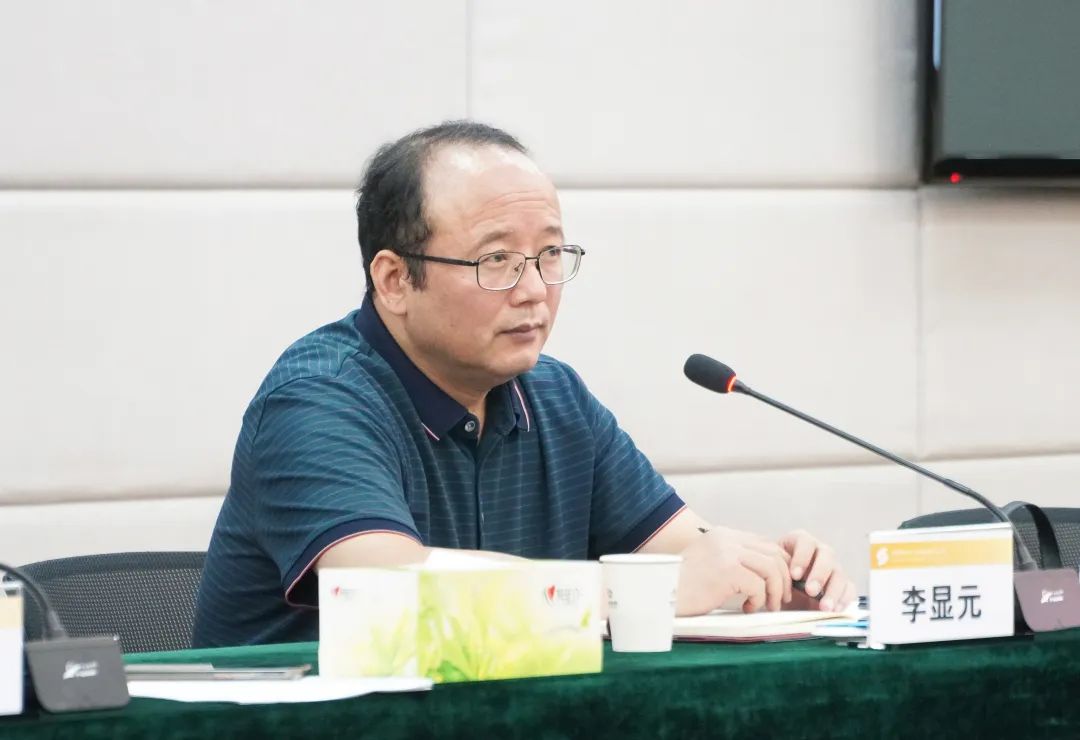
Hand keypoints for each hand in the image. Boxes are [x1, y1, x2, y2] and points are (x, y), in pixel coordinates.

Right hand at [676, 527, 792, 615]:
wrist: (659, 593)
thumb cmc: (683, 586)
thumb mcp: (710, 563)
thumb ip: (734, 560)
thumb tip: (766, 572)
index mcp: (723, 535)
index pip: (764, 543)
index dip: (779, 565)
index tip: (779, 584)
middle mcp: (727, 539)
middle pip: (773, 554)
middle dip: (783, 578)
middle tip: (780, 599)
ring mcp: (727, 552)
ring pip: (771, 569)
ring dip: (775, 591)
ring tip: (768, 606)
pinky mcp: (727, 571)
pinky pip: (758, 586)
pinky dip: (759, 600)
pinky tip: (747, 608)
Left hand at [778, 529, 855, 611]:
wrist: (781, 593)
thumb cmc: (774, 577)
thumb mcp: (771, 571)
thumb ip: (774, 572)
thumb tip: (776, 582)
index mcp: (800, 543)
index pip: (805, 542)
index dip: (801, 557)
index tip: (794, 575)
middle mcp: (820, 552)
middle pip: (826, 555)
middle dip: (819, 574)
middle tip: (810, 591)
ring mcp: (833, 568)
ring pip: (839, 573)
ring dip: (833, 591)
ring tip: (824, 607)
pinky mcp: (842, 585)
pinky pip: (849, 589)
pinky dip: (843, 599)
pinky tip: (835, 610)